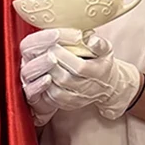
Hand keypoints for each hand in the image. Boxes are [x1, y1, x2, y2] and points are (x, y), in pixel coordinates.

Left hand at [19, 28, 141, 119]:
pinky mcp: (68, 105)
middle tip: (41, 52)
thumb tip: (92, 40)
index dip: (64, 56)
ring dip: (44, 77)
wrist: (106, 85)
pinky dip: (43, 88)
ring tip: (38, 63)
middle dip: (50, 65)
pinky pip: (52, 99)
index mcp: (98, 73)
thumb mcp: (106, 50)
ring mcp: (78, 99)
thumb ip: (100, 44)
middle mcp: (88, 88)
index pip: (79, 67)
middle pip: (65, 79)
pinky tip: (40, 75)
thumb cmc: (102, 63)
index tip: (53, 44)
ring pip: (56, 91)